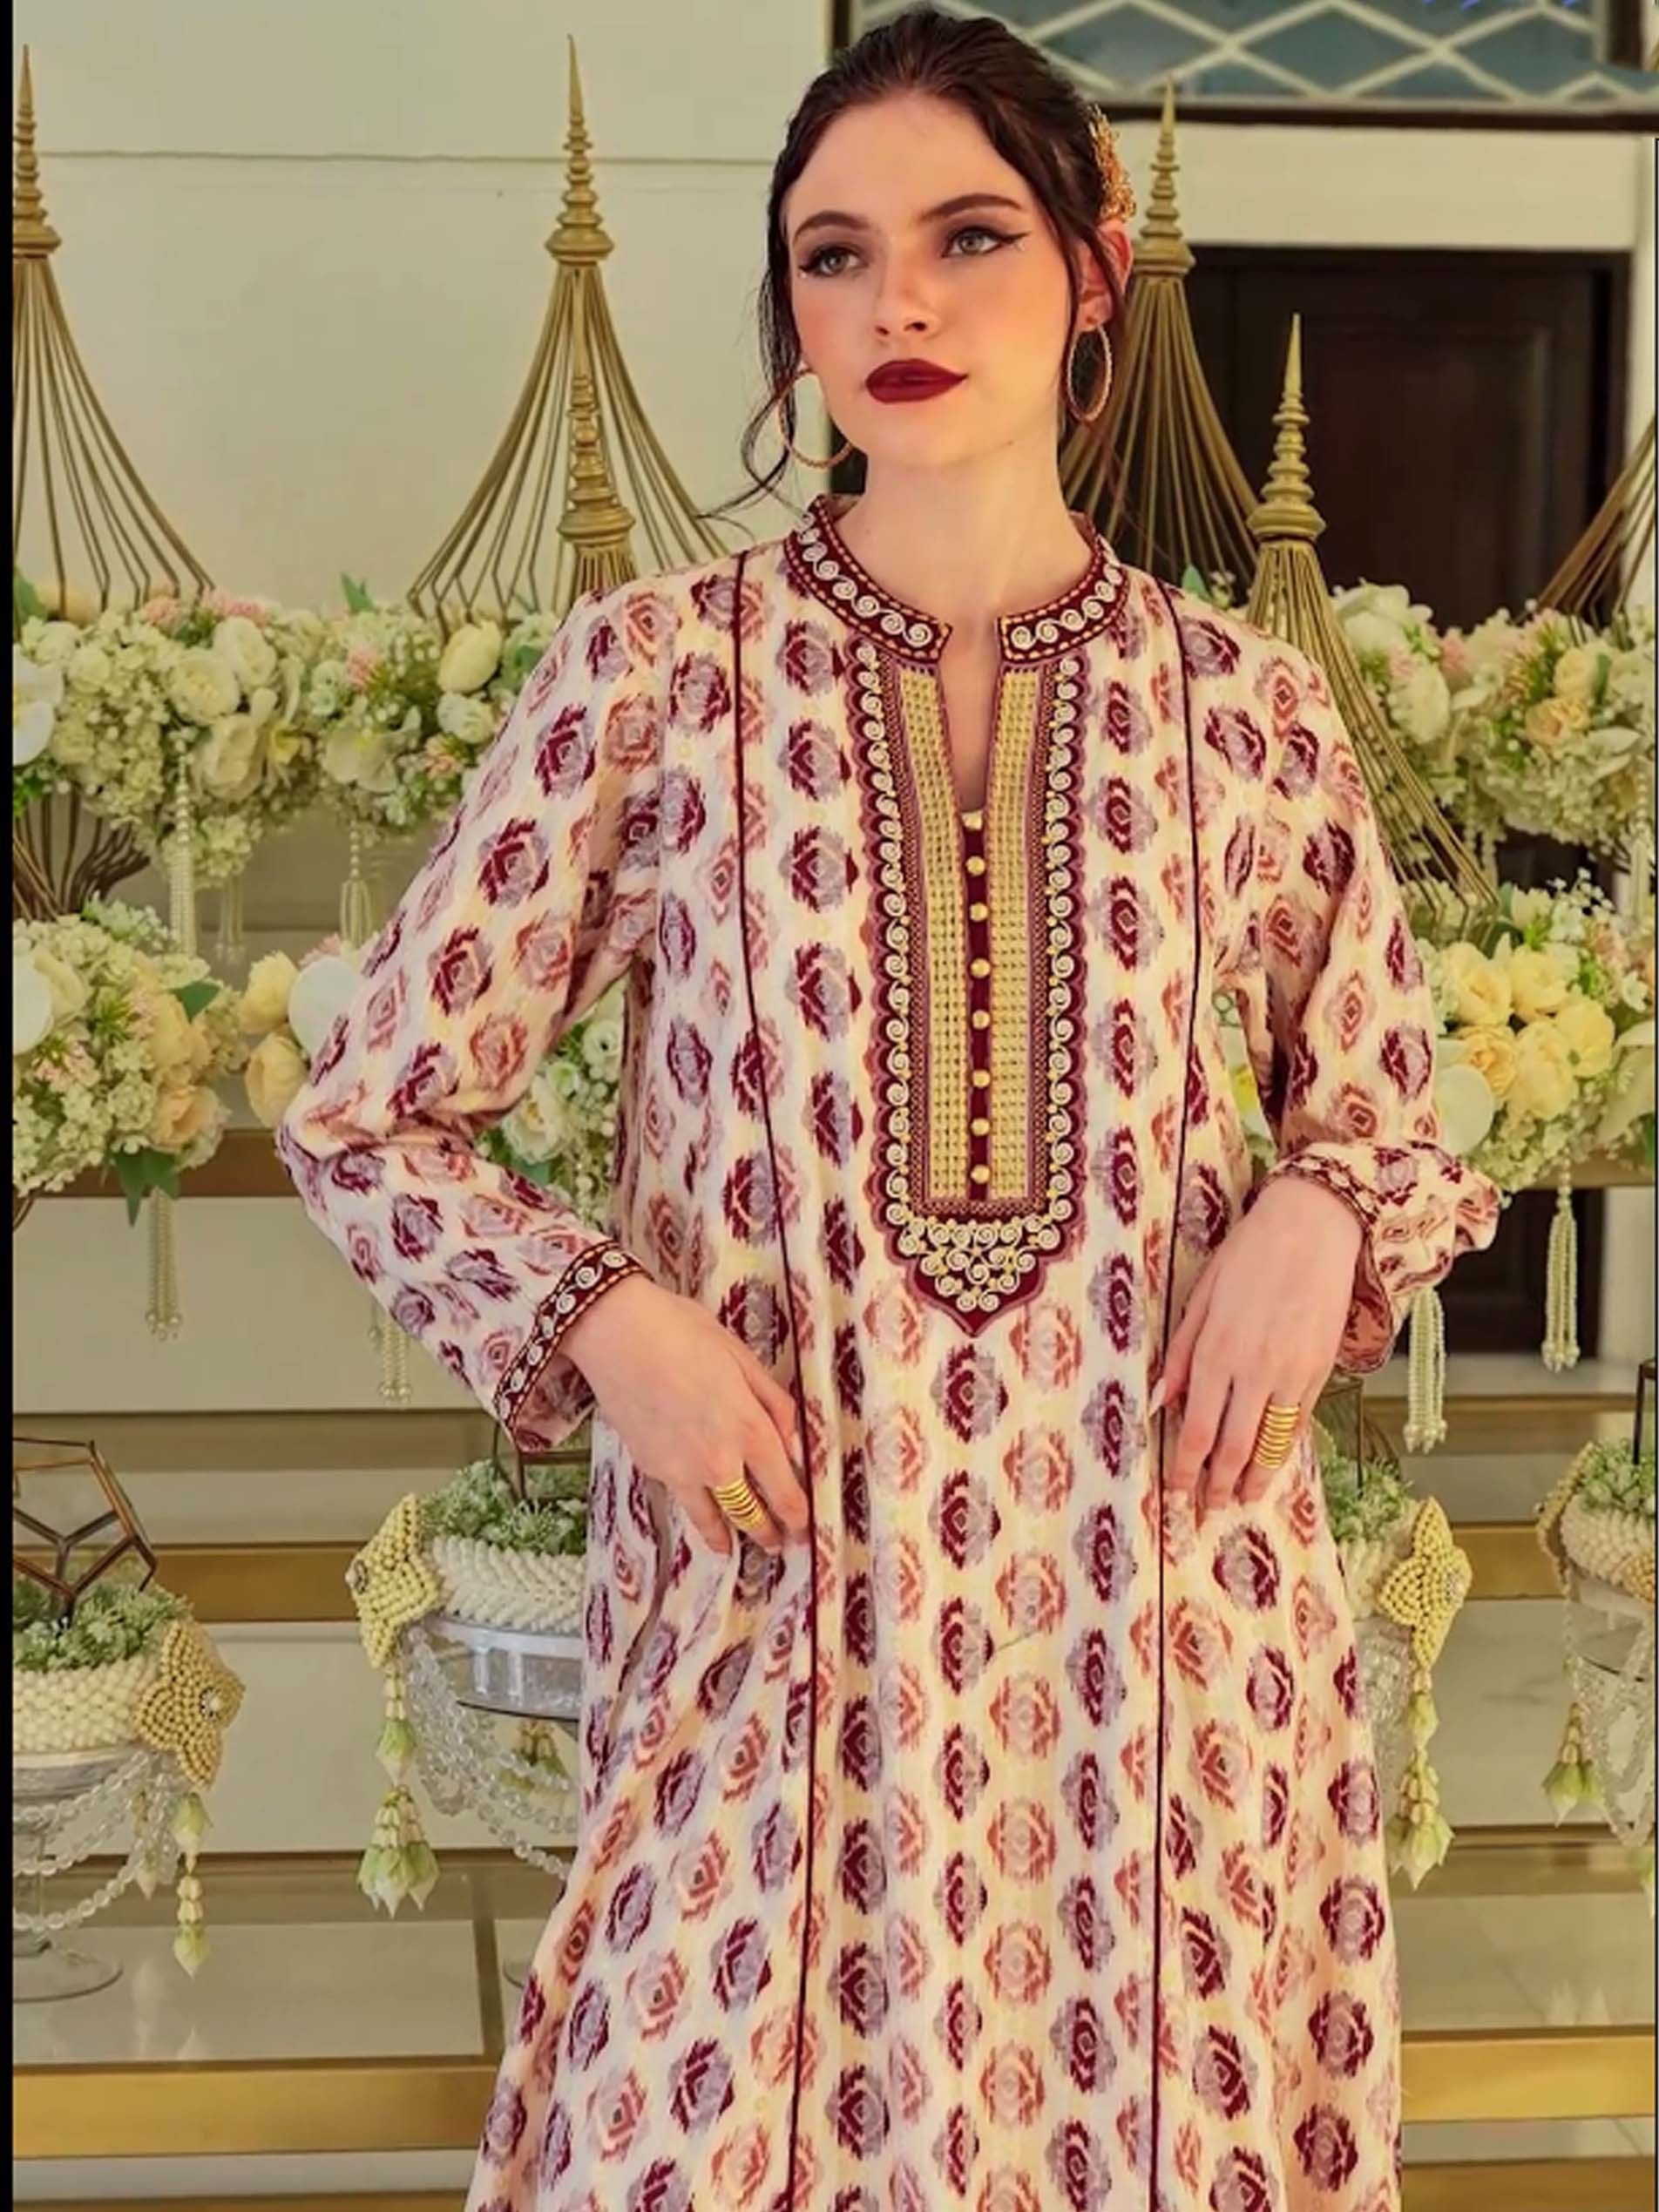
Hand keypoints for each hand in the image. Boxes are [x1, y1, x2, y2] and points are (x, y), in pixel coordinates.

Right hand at [564, 1275, 809, 1558]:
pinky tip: (699, 1510)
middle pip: (751, 1514)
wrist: (616, 1335)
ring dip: (728, 1537)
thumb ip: (776, 1406)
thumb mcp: (742, 1359)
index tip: (807, 1529)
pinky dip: (694, 1509)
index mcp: (750, 1429)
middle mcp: (718, 1461)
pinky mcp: (651, 1468)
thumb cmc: (683, 1332)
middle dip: (769, 1533)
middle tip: (779, 1544)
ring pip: (712, 1519)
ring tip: (734, 1547)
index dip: (799, 1516)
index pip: (784, 1491)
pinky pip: (681, 1498)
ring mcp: (681, 1470)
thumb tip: (798, 1446)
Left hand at [1147, 1176, 1363, 1523]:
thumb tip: (1159, 1400)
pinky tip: (1272, 1463)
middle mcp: (1254, 1370)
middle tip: (1206, 1513)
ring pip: (1271, 1443)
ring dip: (1253, 1479)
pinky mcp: (1321, 1369)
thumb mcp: (1202, 1296)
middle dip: (1216, 1486)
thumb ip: (1180, 1352)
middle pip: (1231, 1446)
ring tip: (1241, 1503)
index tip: (1177, 1492)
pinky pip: (1299, 1421)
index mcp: (1216, 1351)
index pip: (1196, 1429)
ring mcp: (1292, 1373)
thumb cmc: (1249, 1253)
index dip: (1185, 1468)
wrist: (1314, 1227)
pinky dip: (1284, 1448)